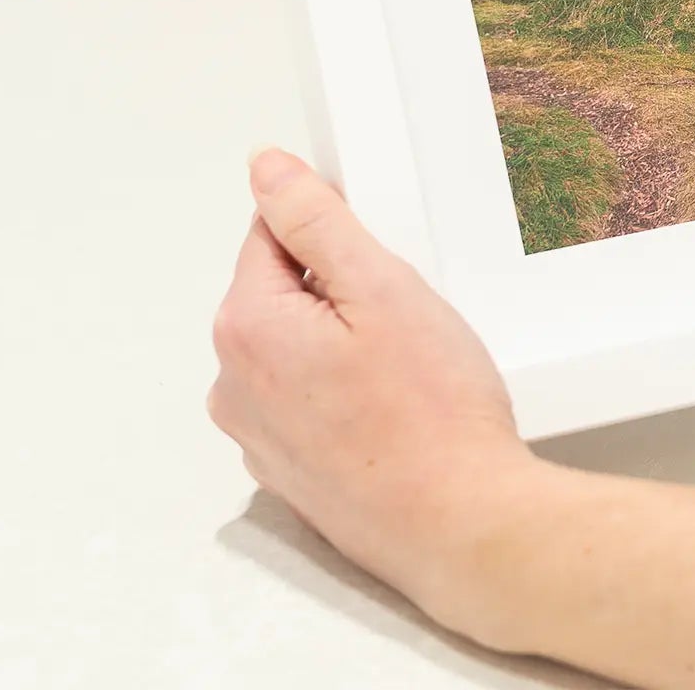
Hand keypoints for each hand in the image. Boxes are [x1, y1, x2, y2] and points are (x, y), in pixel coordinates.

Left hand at [208, 148, 544, 648]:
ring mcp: (256, 434)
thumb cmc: (433, 417)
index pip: (271, 234)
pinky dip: (346, 392)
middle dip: (342, 292)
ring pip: (298, 347)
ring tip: (406, 372)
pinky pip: (309, 398)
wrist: (460, 522)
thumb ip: (316, 221)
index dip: (336, 234)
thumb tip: (268, 171)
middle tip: (406, 322)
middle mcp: (233, 385)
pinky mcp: (286, 468)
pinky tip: (395, 408)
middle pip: (283, 292)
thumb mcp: (383, 288)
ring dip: (345, 344)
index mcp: (247, 328)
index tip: (381, 262)